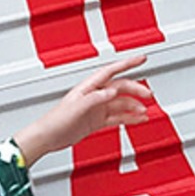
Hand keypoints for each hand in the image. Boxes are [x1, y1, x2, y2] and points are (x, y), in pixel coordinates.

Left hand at [13, 54, 153, 166]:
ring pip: (121, 104)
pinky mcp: (96, 121)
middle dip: (136, 90)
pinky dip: (129, 118)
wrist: (46, 138)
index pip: (111, 71)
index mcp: (88, 88)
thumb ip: (95, 99)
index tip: (142, 58)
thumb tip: (111, 92)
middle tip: (148, 95)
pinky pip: (117, 117)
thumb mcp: (76, 108)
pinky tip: (138, 119)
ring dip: (134, 106)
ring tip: (144, 111)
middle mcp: (94, 96)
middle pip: (120, 88)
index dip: (127, 63)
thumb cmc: (55, 121)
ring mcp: (96, 109)